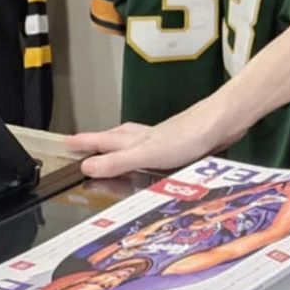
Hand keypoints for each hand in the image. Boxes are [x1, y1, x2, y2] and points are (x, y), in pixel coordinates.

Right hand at [65, 98, 234, 180]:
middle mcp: (148, 136)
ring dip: (121, 144)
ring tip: (113, 147)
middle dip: (98, 140)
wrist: (223, 123)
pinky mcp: (181, 142)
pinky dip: (146, 150)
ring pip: (135, 139)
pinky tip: (154, 156)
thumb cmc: (190, 136)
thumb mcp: (146, 154)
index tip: (65, 142)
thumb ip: (117, 162)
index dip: (84, 143)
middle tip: (82, 142)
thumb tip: (87, 167)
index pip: (102, 141)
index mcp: (135, 139)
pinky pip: (155, 147)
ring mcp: (164, 138)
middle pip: (116, 136)